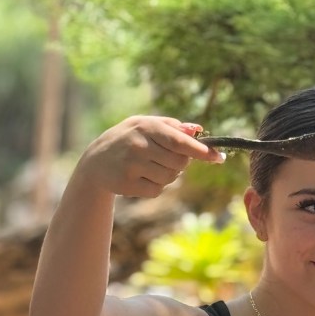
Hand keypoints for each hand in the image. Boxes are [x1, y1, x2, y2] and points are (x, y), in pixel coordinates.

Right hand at [77, 116, 224, 198]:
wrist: (96, 161)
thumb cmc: (127, 139)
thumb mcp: (145, 124)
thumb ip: (171, 126)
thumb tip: (197, 129)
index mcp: (147, 127)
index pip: (181, 142)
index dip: (202, 151)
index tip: (219, 158)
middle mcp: (140, 145)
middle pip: (180, 164)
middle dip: (179, 164)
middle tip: (164, 158)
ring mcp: (133, 165)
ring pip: (170, 179)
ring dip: (167, 176)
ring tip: (149, 167)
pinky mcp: (128, 184)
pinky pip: (157, 191)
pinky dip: (155, 187)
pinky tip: (141, 178)